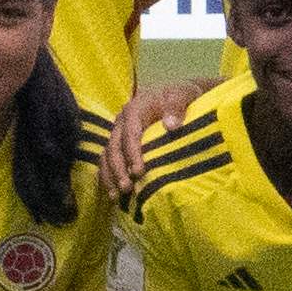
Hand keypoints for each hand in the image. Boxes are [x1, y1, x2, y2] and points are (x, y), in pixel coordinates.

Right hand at [102, 74, 210, 196]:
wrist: (179, 96)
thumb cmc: (183, 96)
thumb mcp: (184, 94)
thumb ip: (177, 106)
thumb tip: (170, 125)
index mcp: (135, 108)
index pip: (130, 133)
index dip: (132, 153)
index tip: (139, 172)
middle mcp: (122, 120)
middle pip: (114, 146)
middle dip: (119, 169)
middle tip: (127, 188)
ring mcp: (118, 133)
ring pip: (107, 155)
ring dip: (110, 176)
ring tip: (117, 196)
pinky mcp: (119, 144)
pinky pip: (107, 161)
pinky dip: (108, 177)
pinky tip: (114, 195)